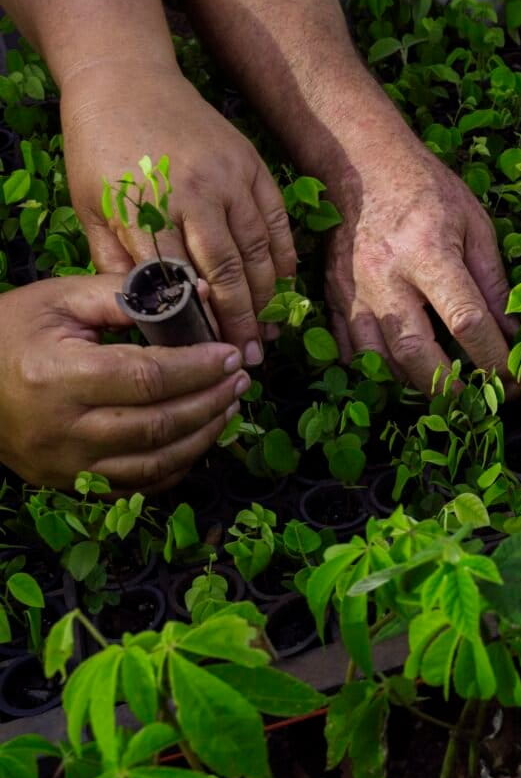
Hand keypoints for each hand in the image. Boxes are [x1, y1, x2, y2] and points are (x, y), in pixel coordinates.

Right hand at [0, 275, 249, 492]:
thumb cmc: (10, 331)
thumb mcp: (59, 299)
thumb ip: (125, 295)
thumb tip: (193, 291)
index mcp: (56, 377)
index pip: (147, 378)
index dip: (197, 368)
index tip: (230, 355)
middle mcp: (62, 430)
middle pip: (159, 425)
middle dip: (211, 401)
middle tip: (240, 379)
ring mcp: (66, 465)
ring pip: (155, 462)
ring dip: (203, 435)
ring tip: (228, 405)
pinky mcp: (70, 484)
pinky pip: (138, 486)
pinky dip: (176, 465)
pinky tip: (198, 437)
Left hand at [61, 61, 296, 365]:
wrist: (127, 79)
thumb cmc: (101, 148)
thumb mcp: (92, 206)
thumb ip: (116, 260)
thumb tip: (145, 314)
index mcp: (147, 207)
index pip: (178, 280)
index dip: (197, 322)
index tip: (207, 354)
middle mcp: (194, 194)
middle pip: (225, 271)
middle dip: (240, 319)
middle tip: (249, 356)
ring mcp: (230, 178)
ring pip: (257, 250)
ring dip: (266, 295)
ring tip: (267, 329)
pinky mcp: (253, 166)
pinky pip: (277, 221)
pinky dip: (283, 256)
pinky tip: (282, 284)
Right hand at [323, 132, 513, 392]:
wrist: (362, 168)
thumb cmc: (429, 192)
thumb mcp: (475, 226)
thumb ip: (493, 282)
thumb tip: (512, 335)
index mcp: (428, 253)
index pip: (466, 321)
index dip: (493, 359)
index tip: (512, 380)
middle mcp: (386, 278)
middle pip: (416, 353)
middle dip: (451, 387)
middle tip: (479, 401)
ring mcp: (354, 291)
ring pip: (380, 360)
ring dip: (415, 384)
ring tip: (445, 391)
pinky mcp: (333, 298)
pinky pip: (352, 352)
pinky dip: (379, 370)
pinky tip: (404, 372)